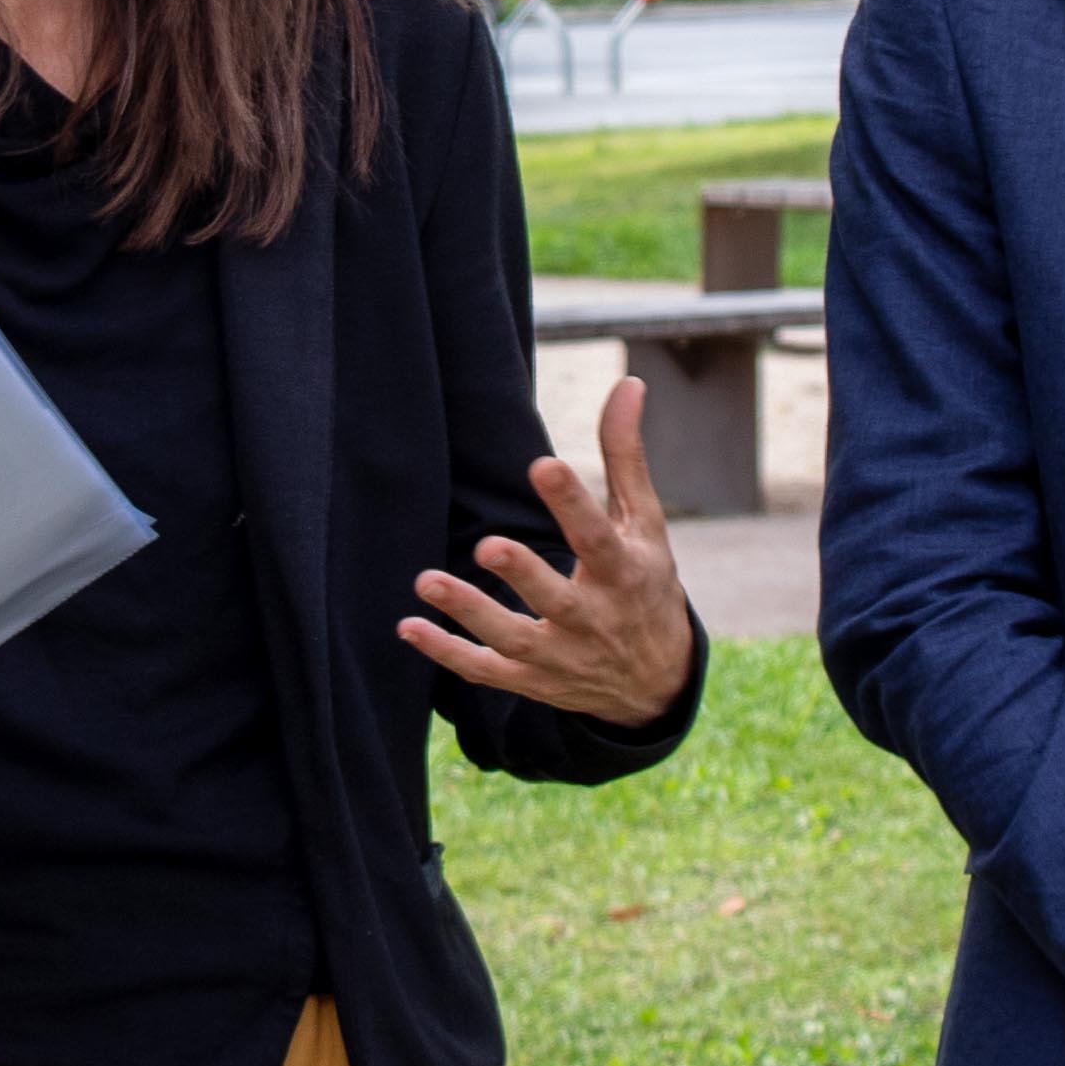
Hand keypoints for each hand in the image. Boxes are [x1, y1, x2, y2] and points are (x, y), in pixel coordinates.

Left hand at [395, 375, 698, 726]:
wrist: (655, 682)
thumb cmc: (645, 583)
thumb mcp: (645, 524)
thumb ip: (625, 456)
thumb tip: (628, 382)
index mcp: (624, 572)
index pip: (598, 538)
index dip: (572, 504)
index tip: (544, 466)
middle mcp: (593, 618)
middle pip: (555, 599)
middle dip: (523, 574)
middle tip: (488, 544)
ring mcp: (560, 655)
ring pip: (512, 638)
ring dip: (469, 613)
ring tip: (427, 582)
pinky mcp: (532, 681)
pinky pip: (485, 670)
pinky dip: (447, 653)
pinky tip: (409, 627)